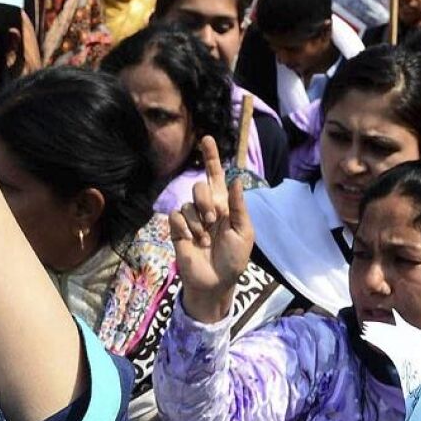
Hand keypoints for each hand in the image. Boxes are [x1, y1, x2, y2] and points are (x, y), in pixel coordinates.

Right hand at [170, 137, 255, 323]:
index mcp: (225, 206)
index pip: (216, 176)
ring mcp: (191, 219)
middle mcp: (206, 208)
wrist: (216, 281)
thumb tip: (235, 179)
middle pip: (200, 186)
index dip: (211, 157)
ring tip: (205, 239)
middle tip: (215, 221)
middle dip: (206, 201)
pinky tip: (193, 241)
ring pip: (188, 203)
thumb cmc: (234, 259)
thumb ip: (238, 206)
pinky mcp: (177, 229)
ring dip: (199, 222)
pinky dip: (186, 228)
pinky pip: (176, 216)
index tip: (207, 138)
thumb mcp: (244, 232)